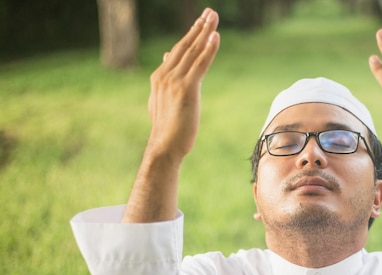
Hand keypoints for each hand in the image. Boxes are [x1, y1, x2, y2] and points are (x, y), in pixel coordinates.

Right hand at [146, 8, 219, 162]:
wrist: (164, 146)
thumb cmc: (167, 127)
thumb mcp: (163, 99)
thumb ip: (166, 77)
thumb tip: (168, 56)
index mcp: (159, 77)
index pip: (178, 50)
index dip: (191, 34)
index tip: (201, 21)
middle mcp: (165, 75)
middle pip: (186, 46)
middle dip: (199, 27)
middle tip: (211, 12)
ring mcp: (174, 81)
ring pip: (193, 52)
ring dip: (205, 33)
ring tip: (214, 18)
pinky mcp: (187, 90)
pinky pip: (200, 65)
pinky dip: (208, 50)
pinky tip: (215, 38)